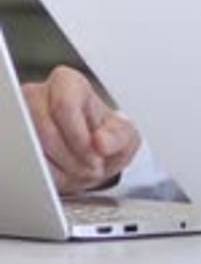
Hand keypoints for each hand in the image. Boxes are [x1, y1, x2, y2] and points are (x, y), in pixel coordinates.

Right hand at [22, 66, 140, 193]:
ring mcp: (21, 121)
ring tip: (81, 173)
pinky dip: (47, 180)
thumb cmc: (103, 136)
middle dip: (72, 159)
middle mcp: (38, 96)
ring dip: (61, 172)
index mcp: (67, 83)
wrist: (89, 155)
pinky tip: (65, 176)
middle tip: (90, 169)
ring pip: (32, 152)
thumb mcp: (124, 135)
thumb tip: (101, 142)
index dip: (79, 137)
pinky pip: (26, 167)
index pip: (64, 105)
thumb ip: (119, 136)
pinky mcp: (15, 145)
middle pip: (46, 131)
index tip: (94, 156)